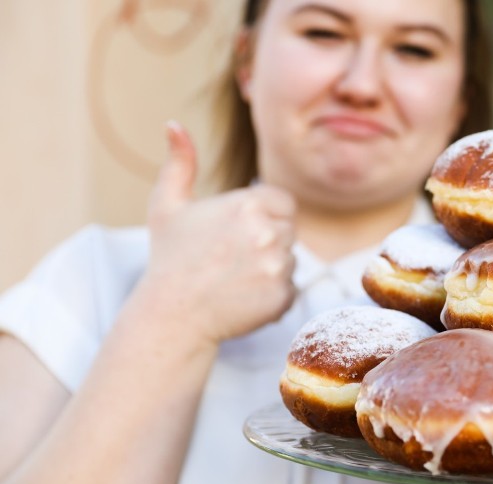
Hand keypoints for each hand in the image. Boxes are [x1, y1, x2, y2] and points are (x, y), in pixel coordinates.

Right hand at [140, 121, 296, 344]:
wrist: (172, 315)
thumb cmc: (169, 259)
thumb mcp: (167, 205)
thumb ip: (179, 163)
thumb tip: (174, 125)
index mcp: (249, 204)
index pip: (284, 203)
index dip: (265, 217)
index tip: (240, 233)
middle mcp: (268, 232)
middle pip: (289, 232)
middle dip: (267, 243)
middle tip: (232, 259)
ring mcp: (277, 266)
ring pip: (291, 262)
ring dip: (270, 270)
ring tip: (234, 279)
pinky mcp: (282, 296)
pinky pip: (290, 292)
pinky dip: (272, 297)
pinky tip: (242, 298)